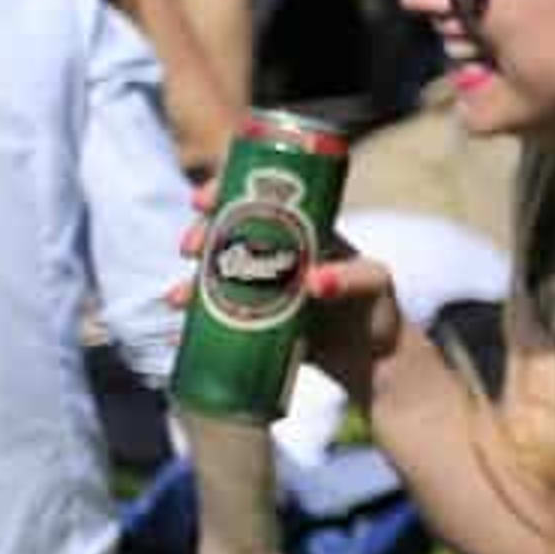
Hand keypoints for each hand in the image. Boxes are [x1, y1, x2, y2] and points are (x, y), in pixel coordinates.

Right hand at [171, 186, 409, 409]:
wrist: (376, 362)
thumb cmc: (378, 311)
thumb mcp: (374, 287)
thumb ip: (351, 280)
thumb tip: (311, 281)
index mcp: (305, 234)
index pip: (262, 201)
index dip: (227, 192)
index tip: (201, 200)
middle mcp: (279, 257)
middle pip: (229, 235)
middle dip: (202, 236)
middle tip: (189, 249)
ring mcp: (264, 290)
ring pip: (217, 277)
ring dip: (190, 283)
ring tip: (176, 300)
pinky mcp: (257, 324)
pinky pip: (219, 318)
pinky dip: (196, 325)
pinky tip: (179, 334)